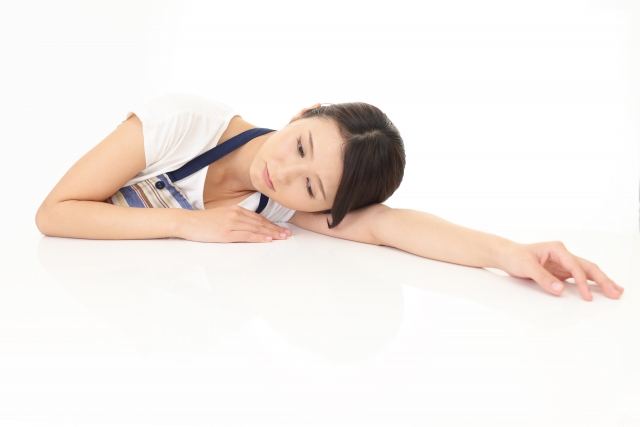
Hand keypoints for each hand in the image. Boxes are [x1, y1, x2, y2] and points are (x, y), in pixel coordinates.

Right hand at [177, 205, 291, 242]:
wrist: (187, 222)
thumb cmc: (203, 222)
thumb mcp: (222, 216)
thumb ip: (236, 219)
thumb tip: (249, 226)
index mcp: (236, 210)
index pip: (258, 218)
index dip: (272, 224)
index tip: (282, 229)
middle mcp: (236, 215)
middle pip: (260, 223)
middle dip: (275, 229)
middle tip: (287, 234)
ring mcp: (231, 223)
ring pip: (256, 229)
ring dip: (271, 234)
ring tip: (282, 237)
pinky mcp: (226, 233)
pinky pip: (246, 235)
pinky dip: (258, 237)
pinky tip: (267, 239)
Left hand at [498, 241, 623, 300]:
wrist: (507, 255)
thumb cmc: (515, 256)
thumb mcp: (526, 266)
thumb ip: (543, 278)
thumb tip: (560, 289)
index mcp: (557, 249)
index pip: (575, 266)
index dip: (582, 282)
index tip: (587, 296)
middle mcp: (563, 255)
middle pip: (588, 267)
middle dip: (603, 280)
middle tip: (615, 292)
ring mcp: (564, 263)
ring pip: (587, 272)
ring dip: (602, 281)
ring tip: (616, 291)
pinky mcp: (561, 271)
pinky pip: (580, 277)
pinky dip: (591, 283)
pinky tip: (602, 289)